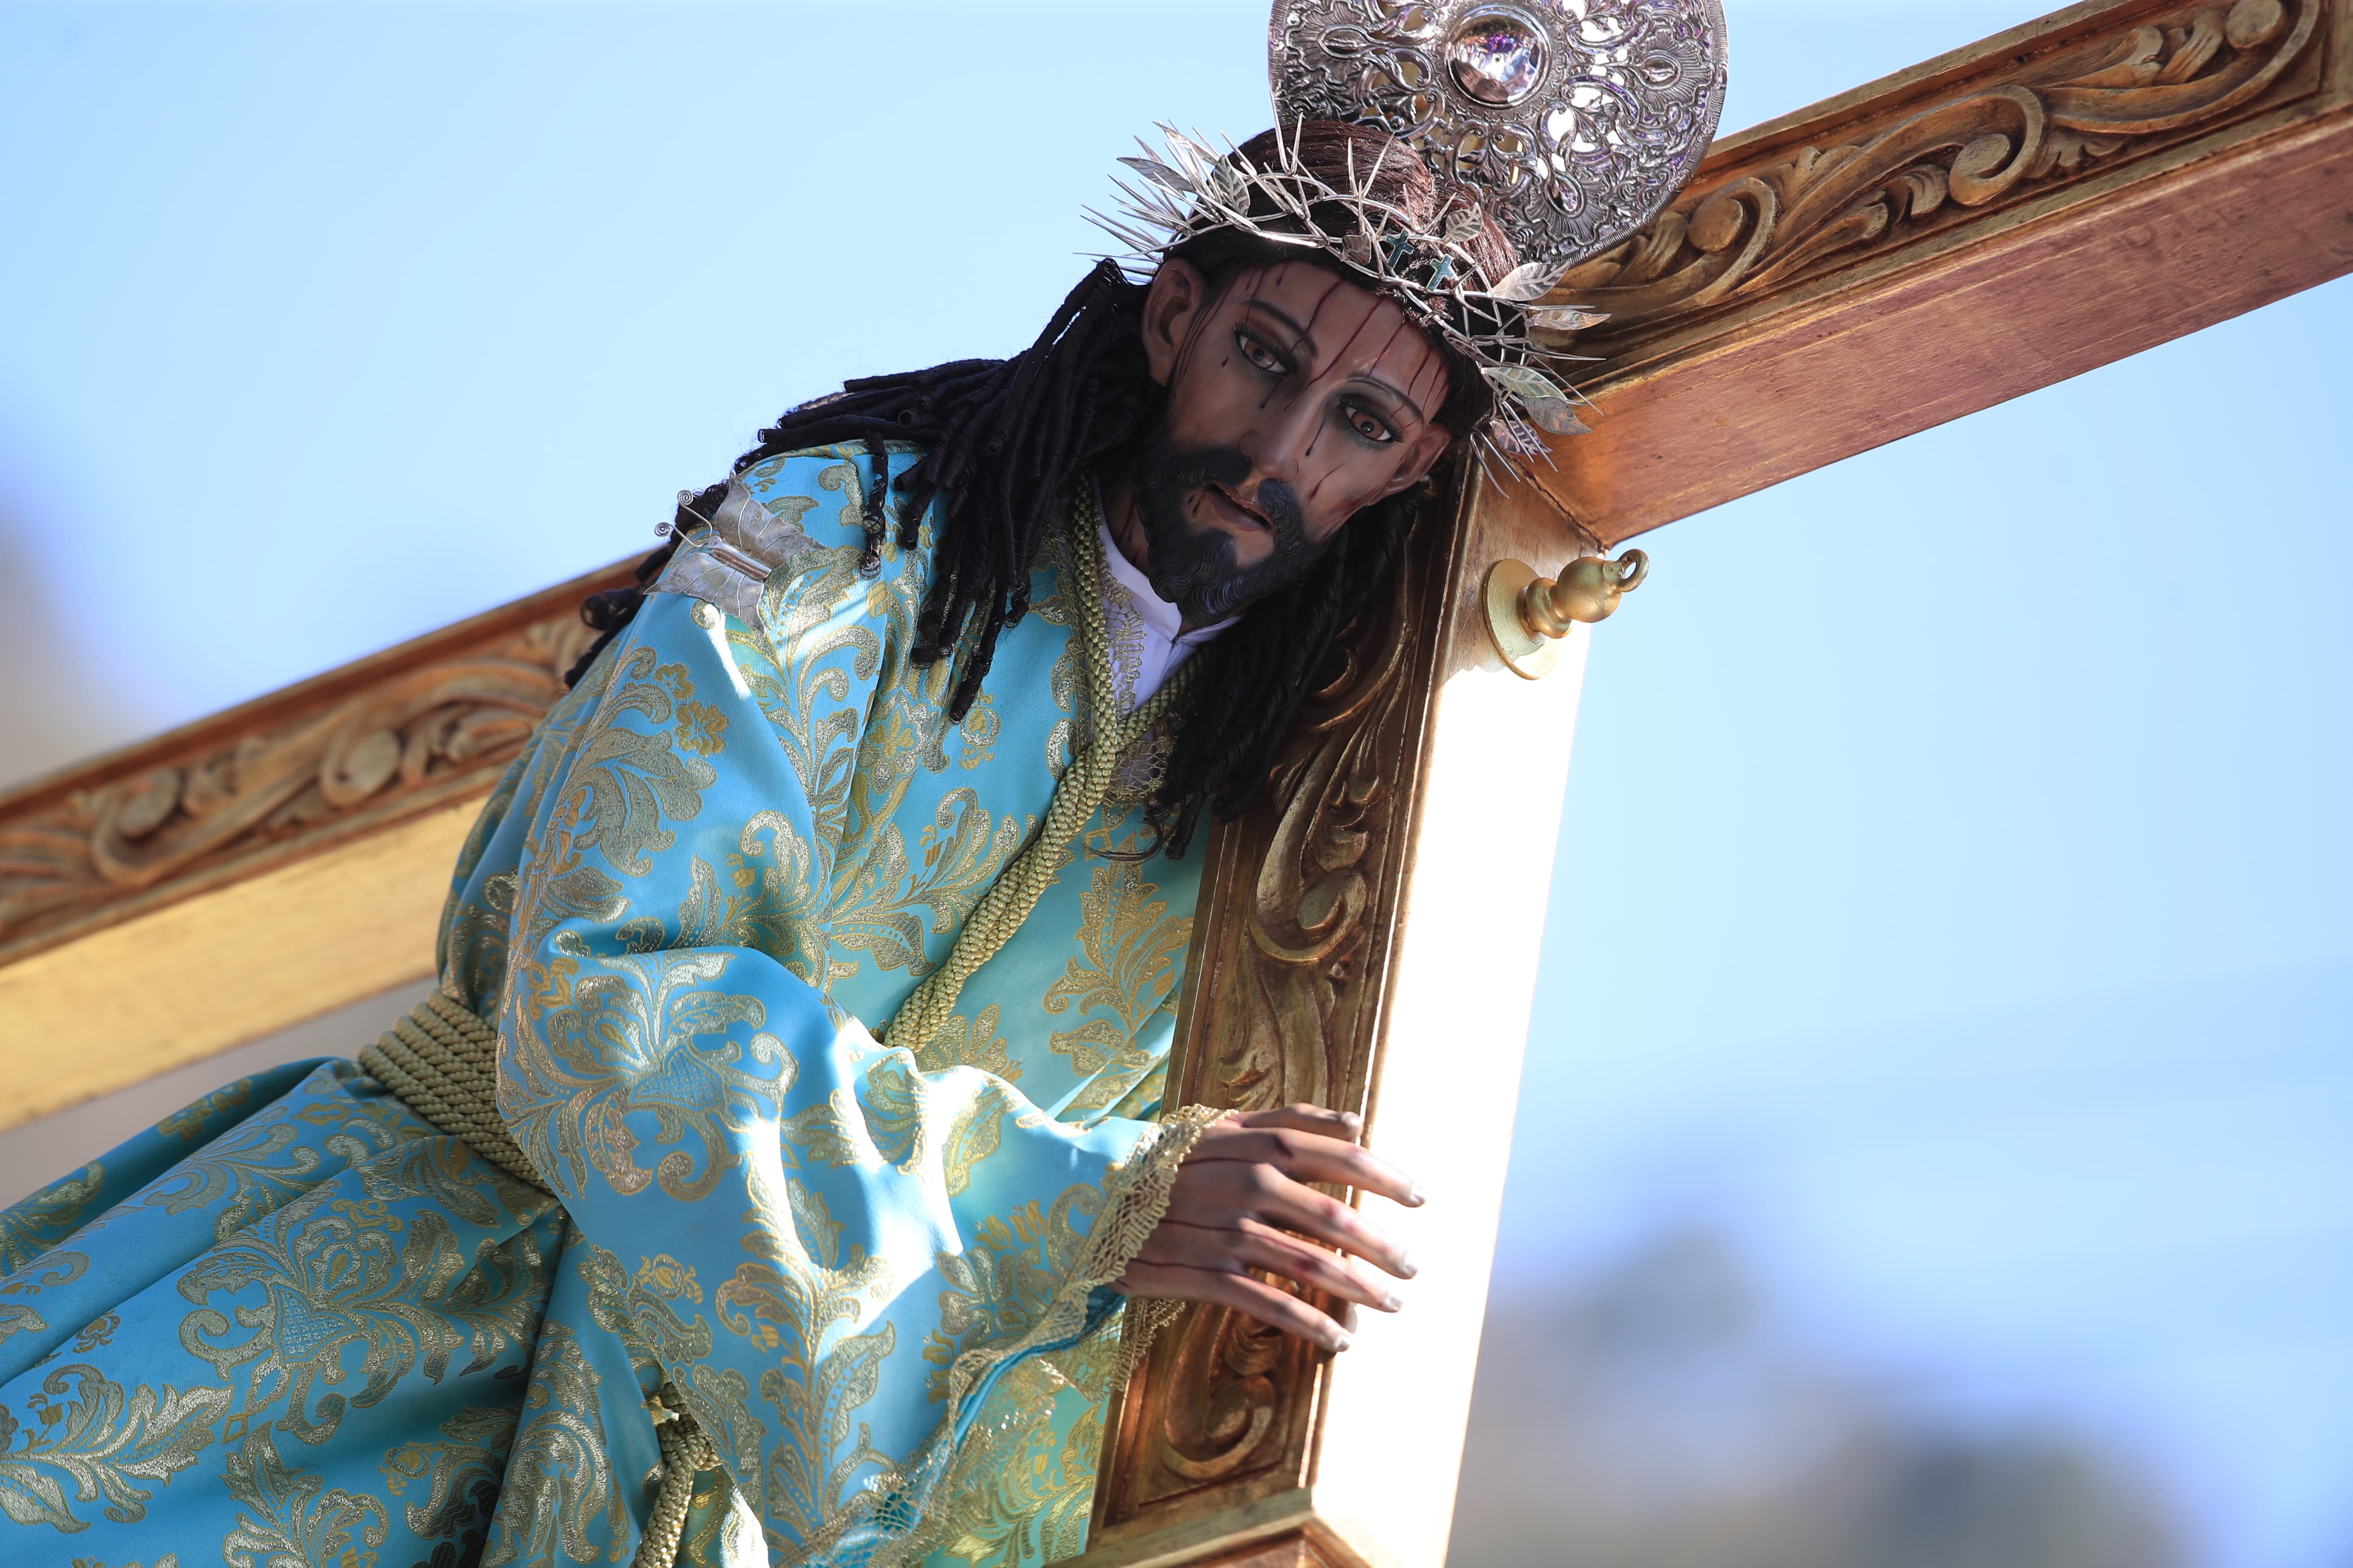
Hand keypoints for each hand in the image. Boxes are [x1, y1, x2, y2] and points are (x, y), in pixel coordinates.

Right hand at [1109, 1104, 1423, 1352]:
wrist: (1084, 1194)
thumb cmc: (1167, 1161)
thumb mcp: (1221, 1126)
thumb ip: (1288, 1118)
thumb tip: (1358, 1121)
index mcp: (1249, 1142)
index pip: (1332, 1153)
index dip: (1383, 1174)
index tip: (1420, 1196)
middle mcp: (1240, 1183)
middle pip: (1330, 1214)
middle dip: (1381, 1245)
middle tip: (1412, 1266)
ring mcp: (1219, 1231)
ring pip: (1306, 1263)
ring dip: (1357, 1289)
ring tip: (1391, 1304)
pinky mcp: (1199, 1273)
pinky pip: (1267, 1303)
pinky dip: (1309, 1323)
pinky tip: (1339, 1340)